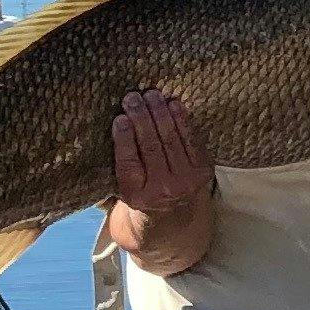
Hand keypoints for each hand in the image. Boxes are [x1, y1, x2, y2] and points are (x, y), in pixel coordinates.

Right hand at [110, 90, 209, 217]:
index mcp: (136, 196)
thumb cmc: (141, 193)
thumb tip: (105, 130)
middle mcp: (162, 190)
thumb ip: (115, 165)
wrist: (176, 215)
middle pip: (150, 147)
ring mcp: (186, 181)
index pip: (128, 163)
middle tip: (132, 98)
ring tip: (151, 95)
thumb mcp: (123, 188)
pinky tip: (173, 104)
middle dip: (141, 119)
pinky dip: (182, 120)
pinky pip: (192, 140)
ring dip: (160, 114)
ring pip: (171, 140)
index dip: (125, 139)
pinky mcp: (203, 171)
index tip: (119, 118)